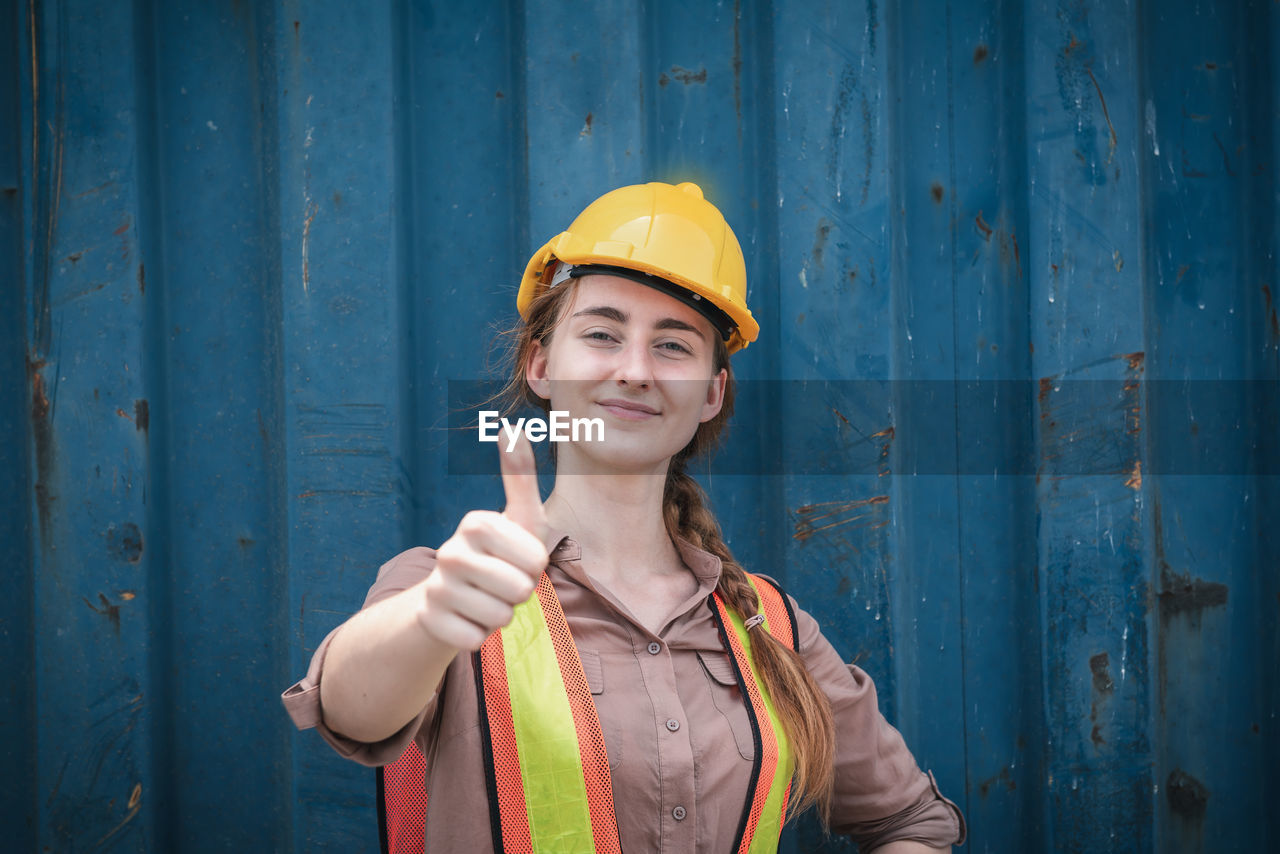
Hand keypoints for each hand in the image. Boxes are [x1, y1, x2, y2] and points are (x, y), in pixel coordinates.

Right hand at [418, 434, 550, 649]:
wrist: (450, 595)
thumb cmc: (499, 553)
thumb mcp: (517, 517)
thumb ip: (520, 475)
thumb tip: (511, 427)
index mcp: (476, 523)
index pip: (536, 560)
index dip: (535, 566)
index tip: (517, 558)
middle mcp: (449, 551)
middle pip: (520, 591)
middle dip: (519, 593)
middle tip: (502, 582)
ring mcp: (436, 588)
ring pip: (500, 618)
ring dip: (500, 615)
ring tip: (486, 598)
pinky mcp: (430, 622)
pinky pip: (477, 639)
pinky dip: (480, 634)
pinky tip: (468, 618)